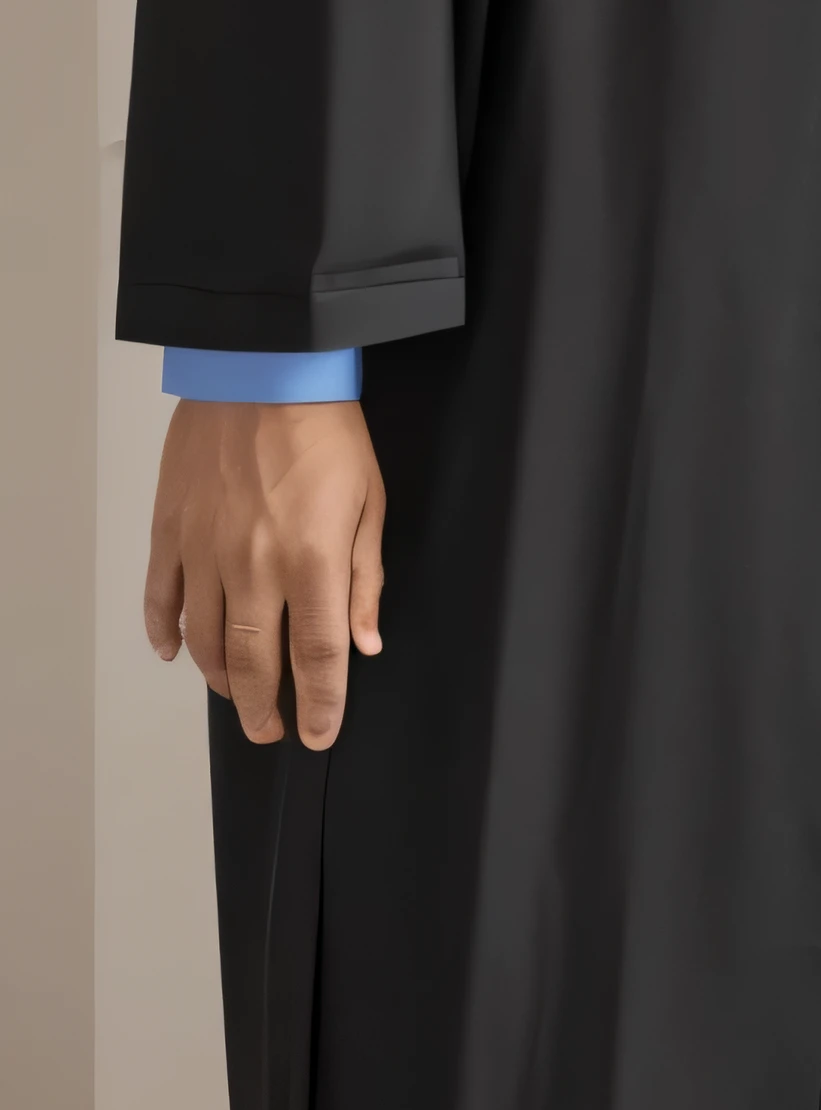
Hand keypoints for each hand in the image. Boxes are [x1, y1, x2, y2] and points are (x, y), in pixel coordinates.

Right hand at [145, 399, 386, 748]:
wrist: (263, 374)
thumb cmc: (326, 432)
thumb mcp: (371, 503)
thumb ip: (366, 580)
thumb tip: (365, 643)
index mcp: (312, 561)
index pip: (317, 656)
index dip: (320, 704)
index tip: (319, 734)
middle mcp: (252, 567)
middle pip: (255, 661)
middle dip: (265, 707)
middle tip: (274, 731)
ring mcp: (203, 552)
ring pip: (205, 640)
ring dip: (221, 678)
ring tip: (238, 696)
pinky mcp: (171, 533)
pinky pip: (160, 598)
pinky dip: (165, 632)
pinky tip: (175, 653)